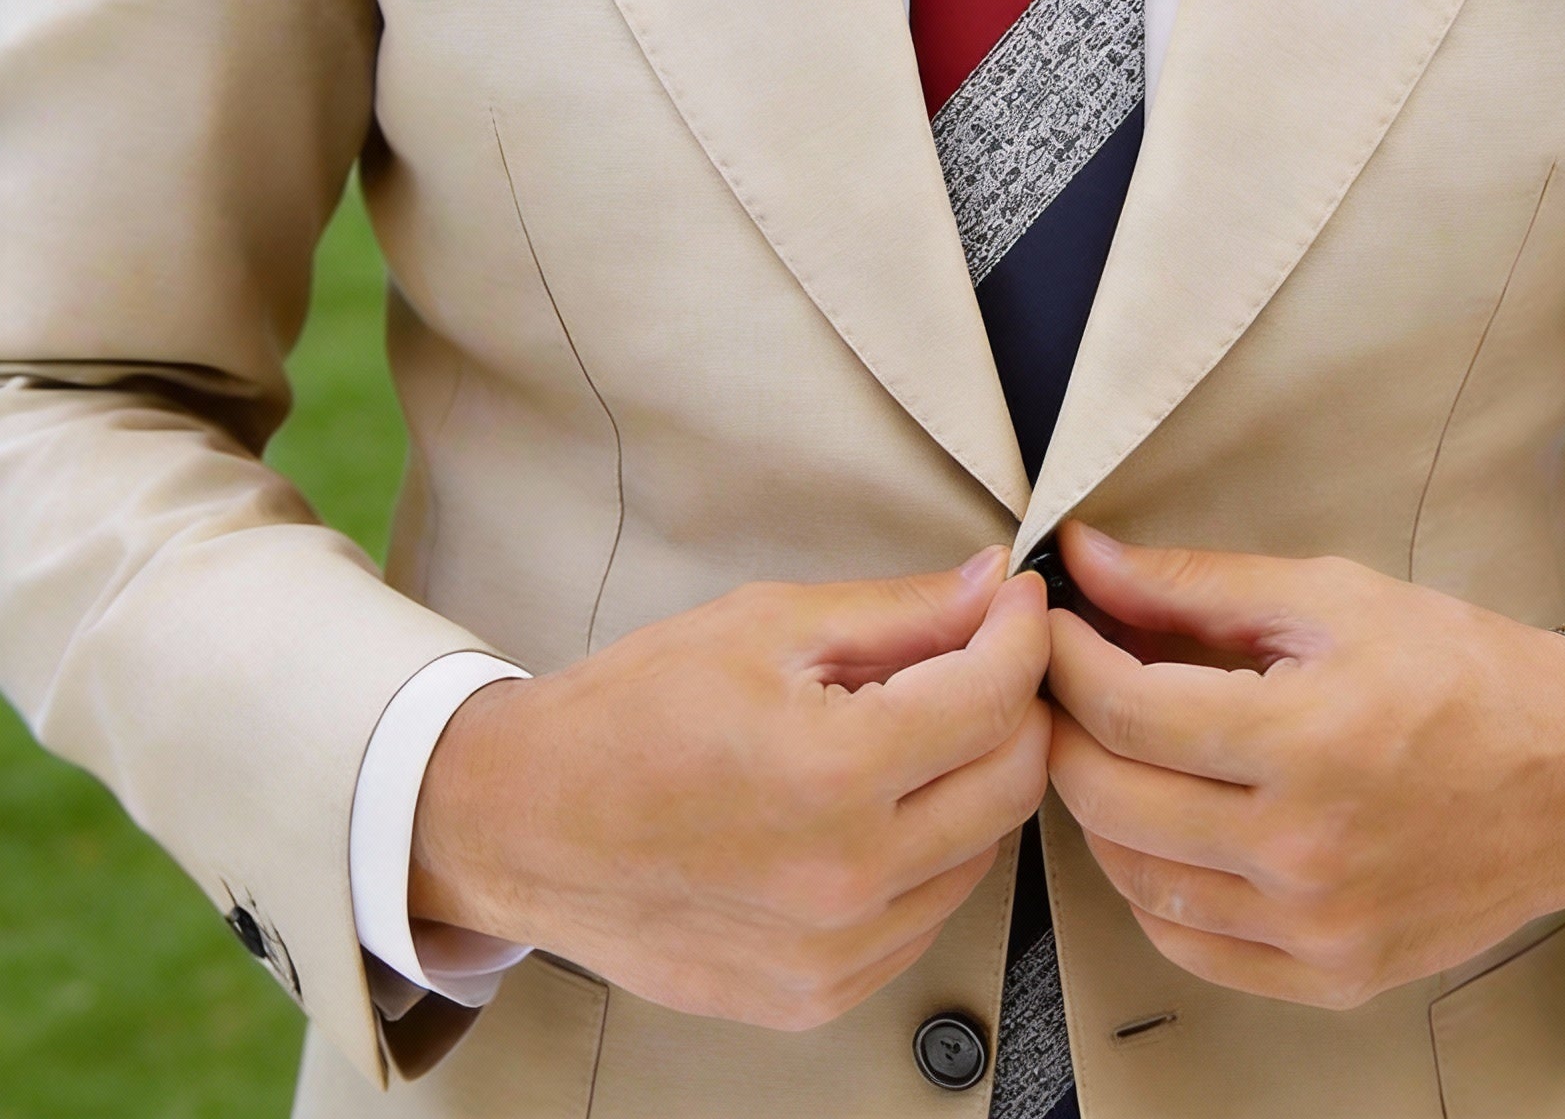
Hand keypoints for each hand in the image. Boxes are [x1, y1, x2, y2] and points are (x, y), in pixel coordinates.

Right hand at [410, 550, 1050, 1028]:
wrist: (525, 825)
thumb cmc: (627, 718)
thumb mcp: (766, 625)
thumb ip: (899, 611)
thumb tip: (991, 587)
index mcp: (833, 773)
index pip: (996, 697)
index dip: (1022, 633)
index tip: (1016, 603)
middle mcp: (846, 878)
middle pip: (1013, 781)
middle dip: (1014, 704)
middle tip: (979, 657)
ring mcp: (835, 952)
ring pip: (983, 851)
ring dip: (971, 780)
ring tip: (908, 731)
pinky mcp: (819, 994)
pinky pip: (927, 914)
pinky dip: (927, 852)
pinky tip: (873, 806)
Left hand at [1045, 524, 1564, 1009]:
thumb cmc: (1460, 671)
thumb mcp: (1330, 597)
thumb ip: (1194, 584)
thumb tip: (1086, 559)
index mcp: (1306, 739)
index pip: (1125, 709)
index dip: (1065, 659)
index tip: (1051, 624)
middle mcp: (1305, 848)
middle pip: (1110, 797)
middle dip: (1064, 727)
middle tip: (1064, 681)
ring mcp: (1317, 925)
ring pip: (1134, 878)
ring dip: (1098, 806)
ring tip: (1113, 746)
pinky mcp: (1332, 974)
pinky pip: (1189, 945)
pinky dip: (1151, 886)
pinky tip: (1163, 827)